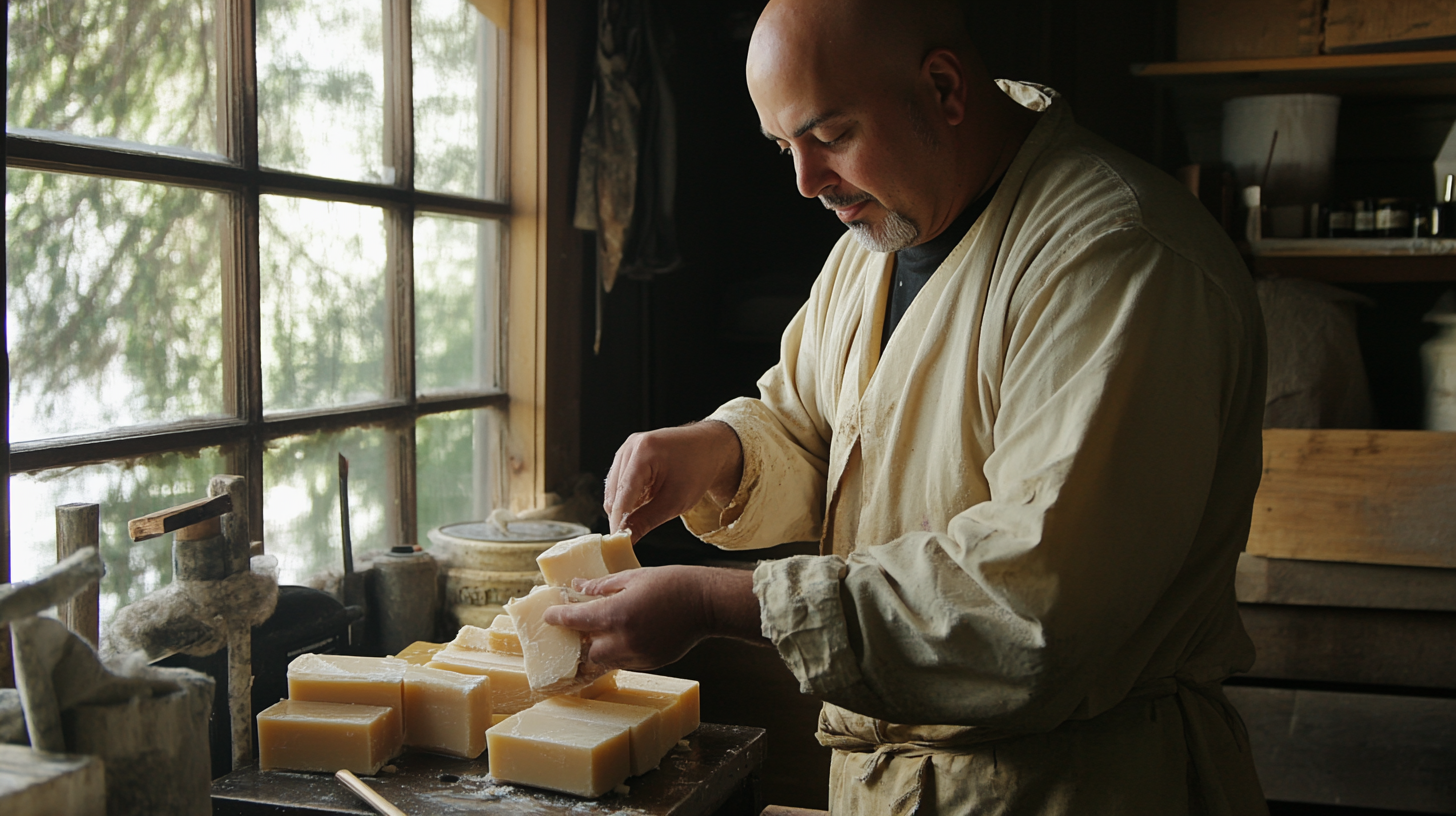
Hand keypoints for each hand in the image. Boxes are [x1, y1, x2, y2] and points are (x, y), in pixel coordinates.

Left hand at [542, 566, 765, 670]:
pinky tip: (624, 639)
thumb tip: (578, 587)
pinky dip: (619, 653)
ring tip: (600, 635)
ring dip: (599, 649)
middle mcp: (624, 640)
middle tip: (579, 628)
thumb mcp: (633, 577)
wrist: (706, 604)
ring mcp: (638, 655)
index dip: (559, 617)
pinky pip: (625, 663)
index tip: (549, 615)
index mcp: (617, 614)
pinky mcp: (651, 663)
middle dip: (581, 641)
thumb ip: (602, 586)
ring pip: (606, 661)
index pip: (576, 620)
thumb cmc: (672, 584)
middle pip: (588, 651)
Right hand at [603, 421, 743, 539]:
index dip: (618, 522)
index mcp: (643, 452)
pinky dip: (628, 497)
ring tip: (651, 506)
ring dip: (625, 506)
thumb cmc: (697, 470)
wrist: (708, 448)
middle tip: (637, 532)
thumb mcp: (675, 501)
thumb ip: (646, 521)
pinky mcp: (627, 454)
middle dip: (622, 515)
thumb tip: (626, 540)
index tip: (617, 544)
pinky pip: (617, 483)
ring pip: (613, 490)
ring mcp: (627, 448)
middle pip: (614, 494)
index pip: (622, 495)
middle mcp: (631, 446)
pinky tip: (646, 497)